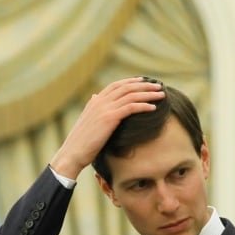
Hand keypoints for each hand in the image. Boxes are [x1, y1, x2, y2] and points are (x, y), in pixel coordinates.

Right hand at [49, 77, 165, 179]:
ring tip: (161, 95)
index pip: (116, 85)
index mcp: (95, 101)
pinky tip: (153, 108)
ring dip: (148, 94)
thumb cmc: (81, 142)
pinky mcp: (109, 118)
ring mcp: (104, 108)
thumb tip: (95, 97)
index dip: (132, 82)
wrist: (73, 152)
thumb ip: (93, 108)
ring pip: (131, 95)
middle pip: (126, 87)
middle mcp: (99, 101)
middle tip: (158, 86)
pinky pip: (130, 107)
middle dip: (144, 85)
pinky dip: (143, 105)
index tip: (145, 82)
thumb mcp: (87, 121)